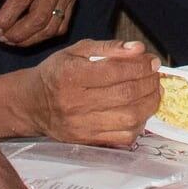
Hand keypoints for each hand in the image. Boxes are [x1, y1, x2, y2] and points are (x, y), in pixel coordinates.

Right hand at [27, 40, 160, 146]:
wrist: (32, 103)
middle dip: (149, 83)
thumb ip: (108, 47)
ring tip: (153, 92)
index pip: (116, 71)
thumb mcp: (77, 50)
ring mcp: (81, 126)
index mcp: (71, 75)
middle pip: (125, 95)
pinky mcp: (86, 141)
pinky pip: (123, 137)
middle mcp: (75, 103)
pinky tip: (140, 111)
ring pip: (129, 118)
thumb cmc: (57, 72)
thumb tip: (139, 48)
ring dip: (149, 104)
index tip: (152, 61)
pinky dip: (139, 124)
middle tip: (156, 75)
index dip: (141, 66)